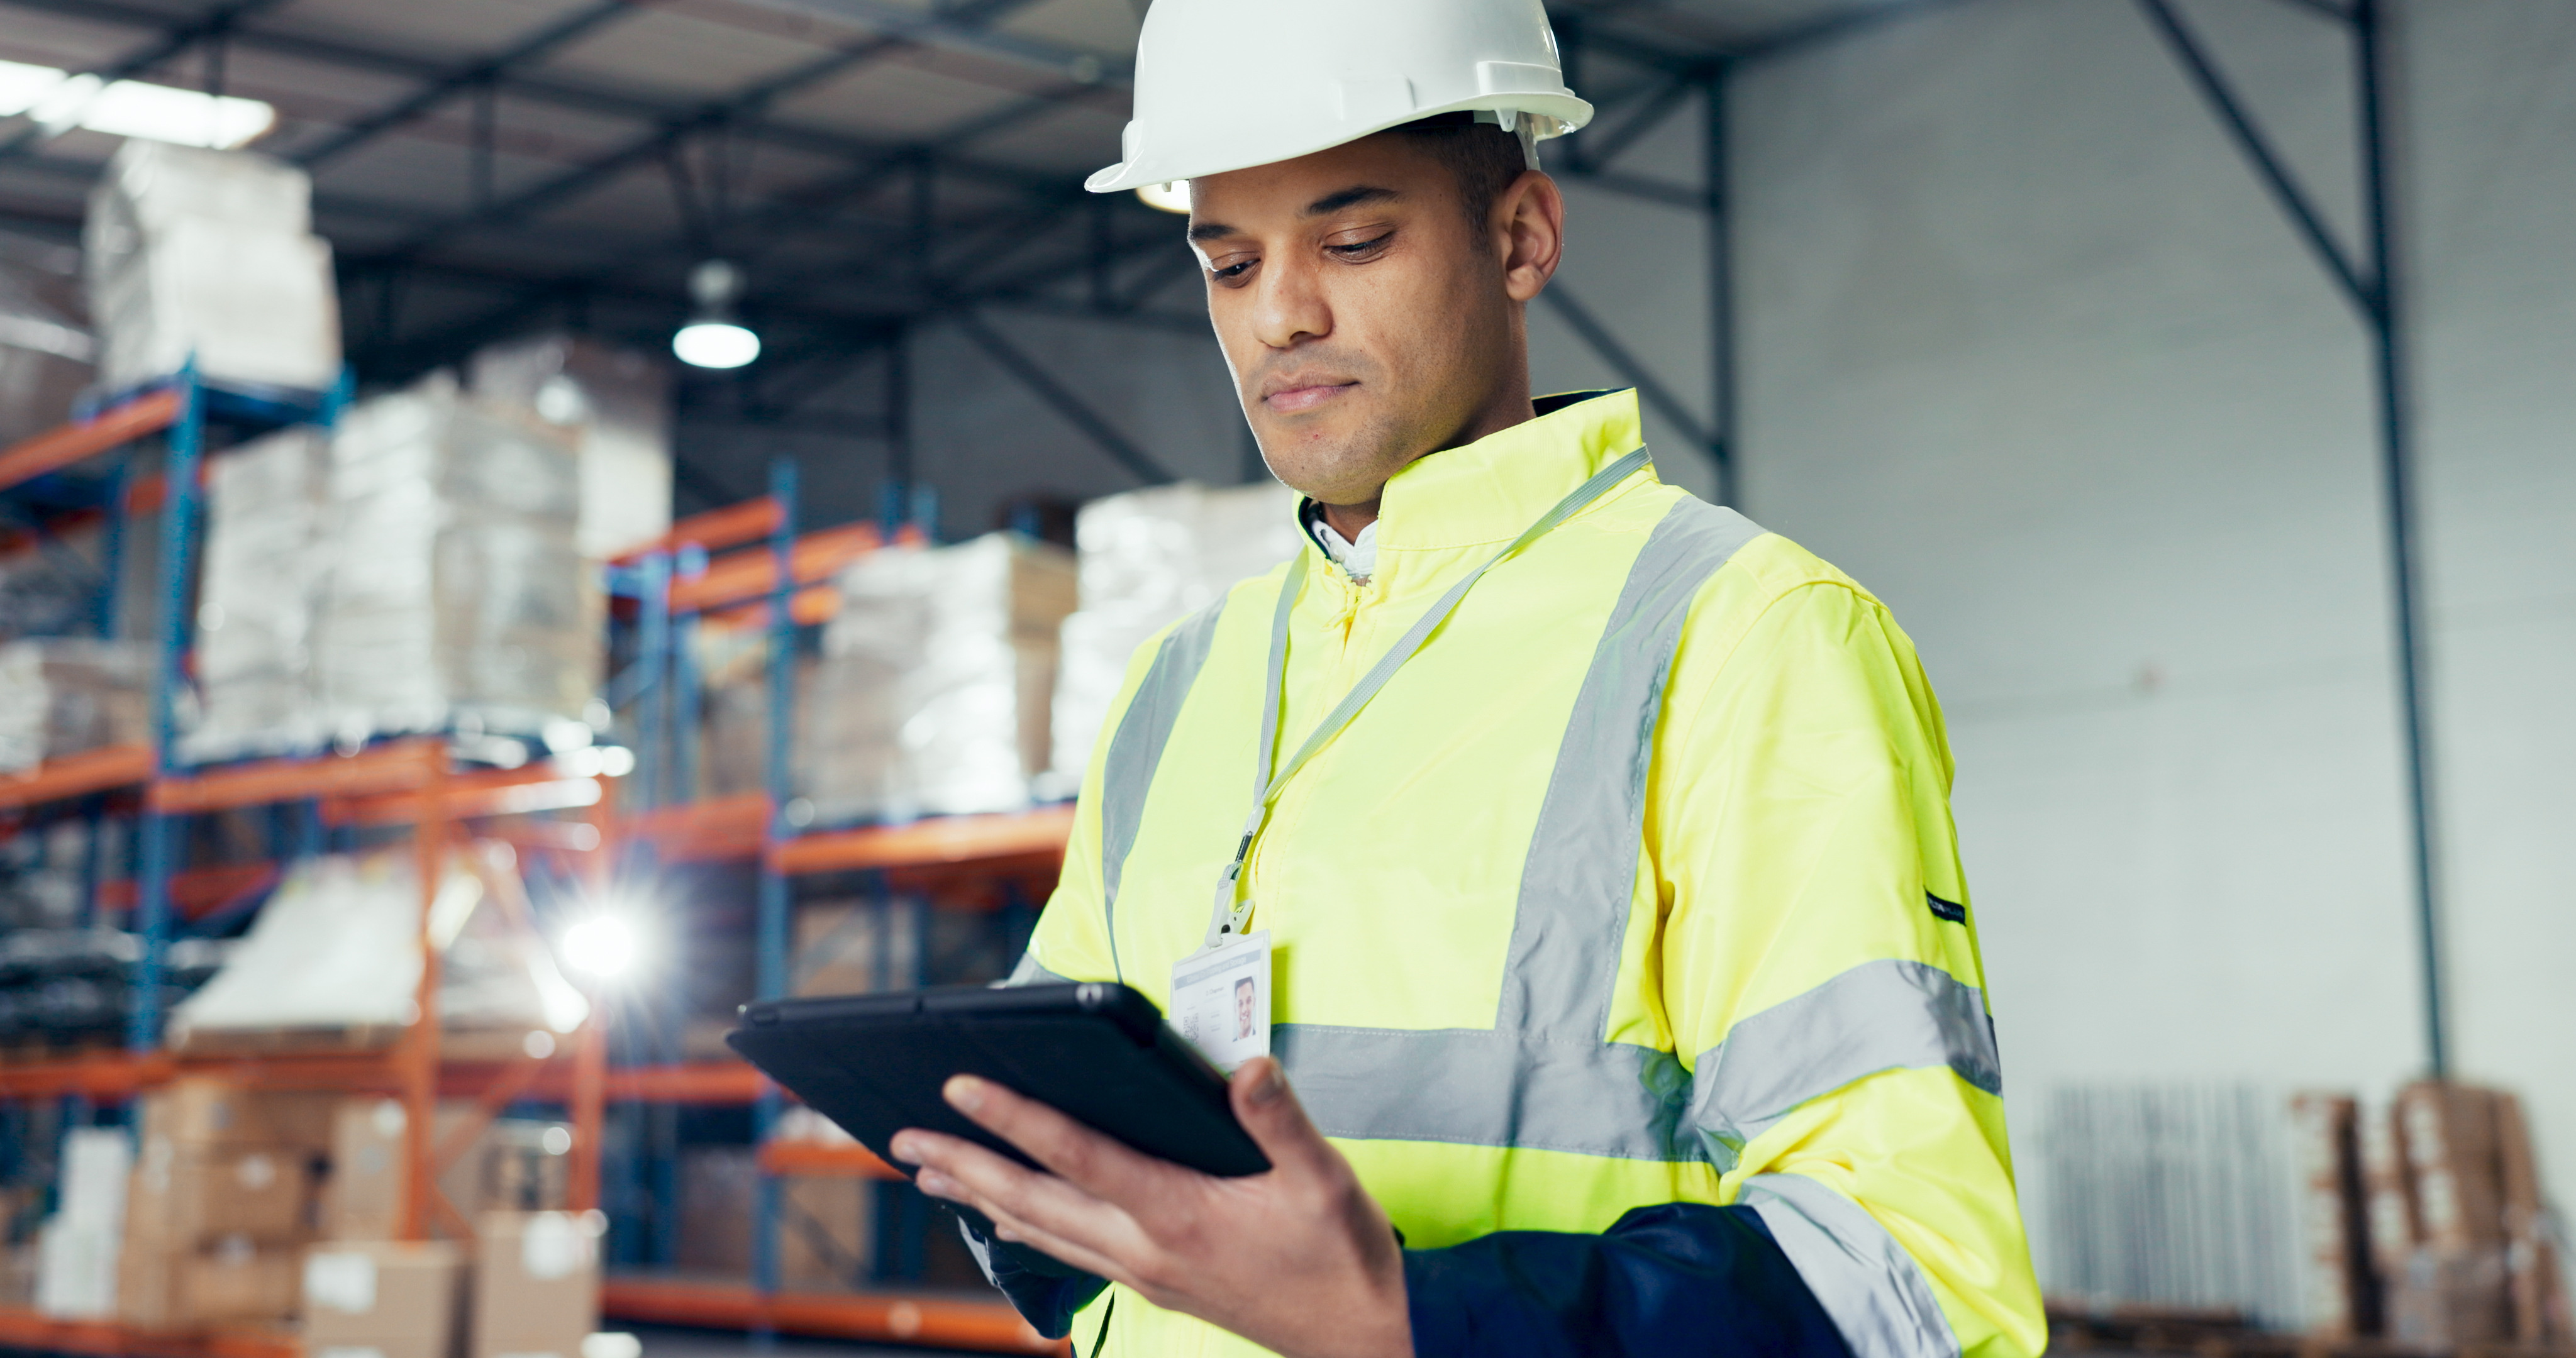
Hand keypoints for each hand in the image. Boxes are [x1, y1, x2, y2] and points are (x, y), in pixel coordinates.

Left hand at [888, 1058, 1411, 1357]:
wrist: (1360, 1342)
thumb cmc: (1343, 1260)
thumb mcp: (1326, 1182)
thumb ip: (1280, 1121)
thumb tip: (1248, 1069)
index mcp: (1177, 1212)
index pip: (1077, 1155)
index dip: (1016, 1117)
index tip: (962, 1086)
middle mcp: (1144, 1246)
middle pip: (1033, 1200)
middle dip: (964, 1164)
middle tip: (901, 1138)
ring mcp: (1143, 1270)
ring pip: (1041, 1228)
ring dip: (979, 1197)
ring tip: (928, 1170)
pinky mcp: (1153, 1282)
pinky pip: (1068, 1250)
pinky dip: (1023, 1227)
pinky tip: (1004, 1218)